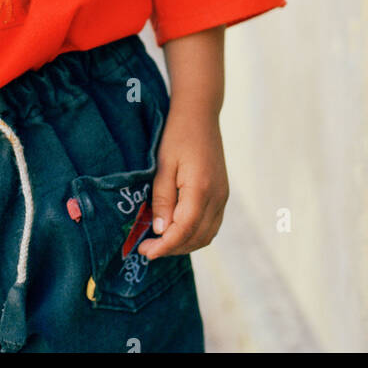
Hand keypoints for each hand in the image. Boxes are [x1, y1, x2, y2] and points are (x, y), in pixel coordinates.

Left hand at [136, 103, 228, 257]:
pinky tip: (176, 230)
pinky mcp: (222, 195)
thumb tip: (161, 231)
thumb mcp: (163, 164)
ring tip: (160, 242)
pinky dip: (194, 234)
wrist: (199, 115)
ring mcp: (222, 197)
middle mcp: (217, 197)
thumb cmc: (177, 135)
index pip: (184, 230)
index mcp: (201, 189)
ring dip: (184, 244)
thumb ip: (163, 199)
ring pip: (206, 235)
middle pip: (197, 238)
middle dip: (172, 249)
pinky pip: (211, 225)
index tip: (145, 252)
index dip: (165, 246)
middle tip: (147, 248)